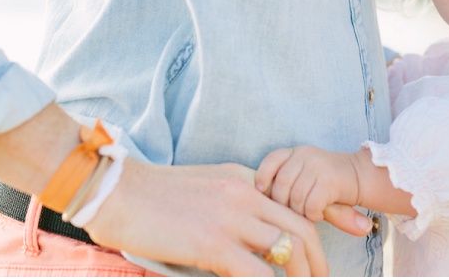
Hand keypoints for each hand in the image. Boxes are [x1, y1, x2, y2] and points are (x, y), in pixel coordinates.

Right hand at [91, 154, 332, 274]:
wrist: (116, 192)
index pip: (295, 201)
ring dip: (299, 278)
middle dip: (318, 262)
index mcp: (242, 179)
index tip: (332, 248)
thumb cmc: (152, 198)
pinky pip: (258, 274)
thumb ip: (232, 209)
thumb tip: (250, 243)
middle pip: (302, 228)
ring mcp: (231, 217)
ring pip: (288, 252)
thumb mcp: (204, 191)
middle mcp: (244, 192)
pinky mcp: (213, 243)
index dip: (323, 223)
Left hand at [256, 146, 372, 235]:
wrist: (359, 176)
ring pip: (296, 197)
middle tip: (290, 214)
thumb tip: (256, 197)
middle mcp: (305, 155)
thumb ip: (286, 182)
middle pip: (281, 184)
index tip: (261, 192)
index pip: (272, 159)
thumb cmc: (326, 183)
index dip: (263, 176)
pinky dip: (312, 215)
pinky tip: (318, 214)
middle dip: (282, 204)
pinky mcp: (330, 180)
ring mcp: (318, 166)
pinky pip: (311, 205)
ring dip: (299, 213)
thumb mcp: (304, 175)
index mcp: (296, 152)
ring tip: (306, 214)